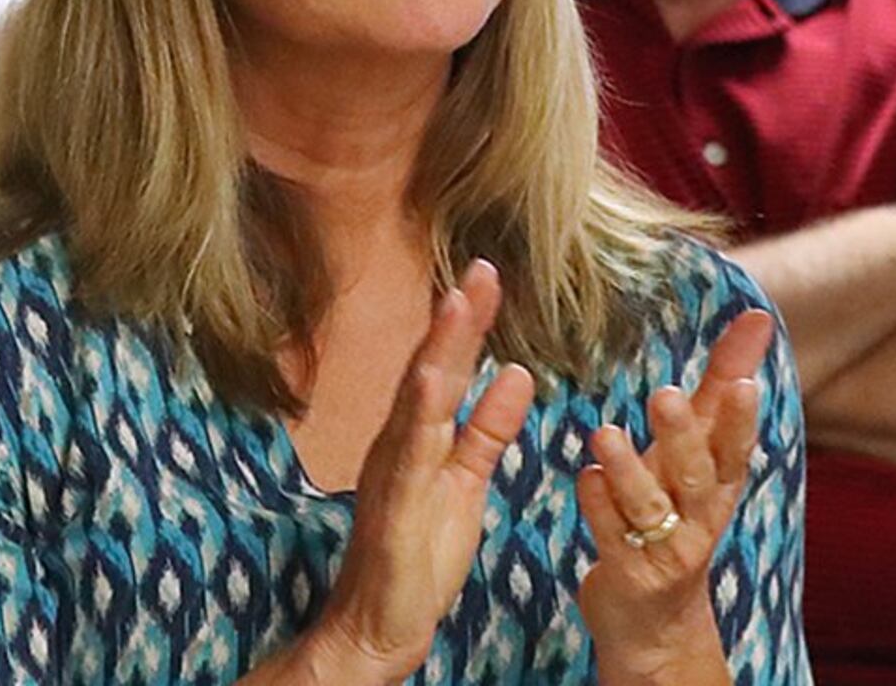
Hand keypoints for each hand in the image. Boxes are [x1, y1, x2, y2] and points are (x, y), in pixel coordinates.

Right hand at [303, 261, 539, 684]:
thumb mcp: (467, 481)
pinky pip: (408, 457)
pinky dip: (419, 415)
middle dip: (455, 320)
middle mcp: (399, 444)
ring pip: (418, 402)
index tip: (489, 275)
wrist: (378, 626)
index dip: (468, 323)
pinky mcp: (392, 508)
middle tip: (481, 269)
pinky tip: (431, 380)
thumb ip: (488, 429)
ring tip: (459, 304)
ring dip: (438, 351)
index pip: (447, 369)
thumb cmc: (418, 555)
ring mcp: (392, 474)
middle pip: (430, 371)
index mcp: (419, 437)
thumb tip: (518, 373)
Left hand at [576, 306, 773, 682]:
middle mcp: (698, 518)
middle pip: (697, 476)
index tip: (745, 383)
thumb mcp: (700, 452)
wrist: (653, 617)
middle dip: (683, 437)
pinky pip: (610, 537)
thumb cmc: (674, 513)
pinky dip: (597, 507)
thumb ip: (722, 385)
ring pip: (648, 508)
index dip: (742, 421)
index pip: (736, 449)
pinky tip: (586, 479)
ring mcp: (664, 551)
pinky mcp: (628, 575)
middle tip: (665, 395)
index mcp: (719, 484)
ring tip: (604, 435)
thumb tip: (759, 317)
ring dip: (628, 470)